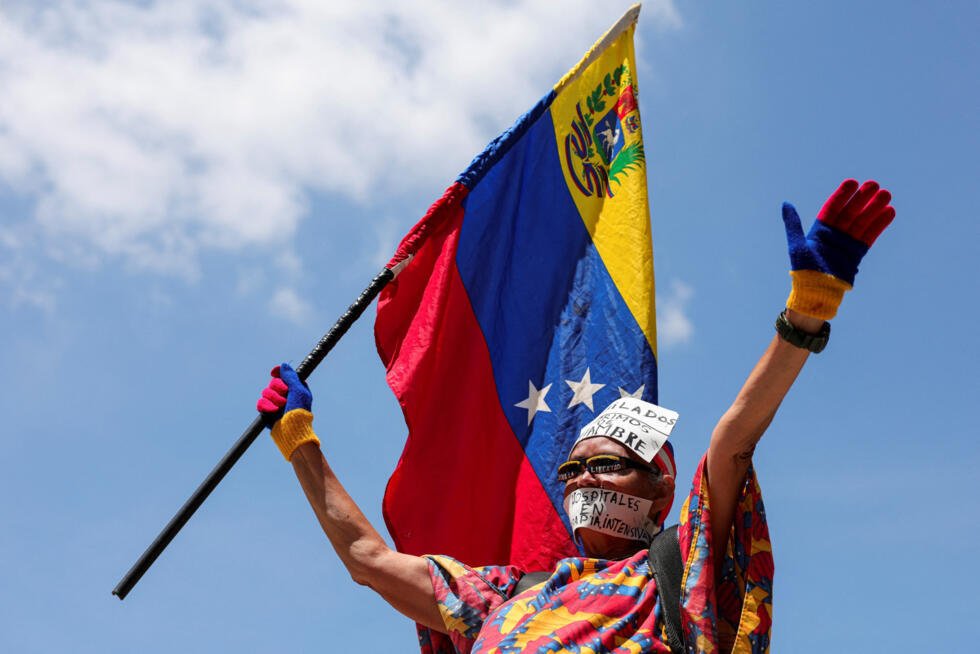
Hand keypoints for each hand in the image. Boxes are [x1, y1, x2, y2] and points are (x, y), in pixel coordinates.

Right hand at [257, 363, 317, 459]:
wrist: (292, 431)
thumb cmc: (299, 412)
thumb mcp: (298, 391)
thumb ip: (291, 377)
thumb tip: (283, 365)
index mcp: (296, 388)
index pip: (284, 375)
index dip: (278, 372)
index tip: (274, 372)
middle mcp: (286, 394)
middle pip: (273, 382)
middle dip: (278, 389)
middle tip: (285, 396)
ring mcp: (276, 403)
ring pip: (266, 392)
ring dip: (273, 399)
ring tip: (280, 407)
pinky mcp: (268, 412)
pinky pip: (260, 403)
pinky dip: (266, 407)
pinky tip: (273, 412)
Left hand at [782, 179, 894, 319]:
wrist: (816, 292)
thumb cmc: (803, 270)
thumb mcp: (796, 244)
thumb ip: (793, 224)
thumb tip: (786, 203)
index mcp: (819, 231)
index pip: (832, 208)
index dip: (842, 195)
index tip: (852, 182)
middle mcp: (834, 235)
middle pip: (850, 212)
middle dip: (862, 199)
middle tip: (874, 184)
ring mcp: (847, 243)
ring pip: (862, 221)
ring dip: (874, 208)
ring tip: (886, 194)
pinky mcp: (857, 253)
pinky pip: (870, 236)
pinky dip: (879, 225)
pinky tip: (889, 212)